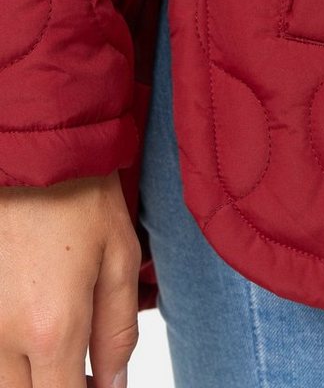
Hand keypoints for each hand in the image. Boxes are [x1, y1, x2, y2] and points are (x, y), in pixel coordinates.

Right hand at [0, 171, 140, 386]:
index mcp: (52, 329)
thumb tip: (114, 384)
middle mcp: (2, 335)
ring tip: (57, 346)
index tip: (99, 385)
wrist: (31, 150)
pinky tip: (31, 327)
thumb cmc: (77, 193)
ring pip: (0, 378)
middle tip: (79, 367)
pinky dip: (7, 349)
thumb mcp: (120, 256)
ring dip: (27, 373)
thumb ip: (118, 330)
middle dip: (53, 386)